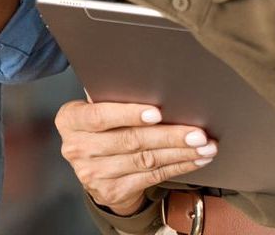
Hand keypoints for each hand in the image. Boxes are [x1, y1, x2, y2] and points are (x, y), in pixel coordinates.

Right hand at [55, 100, 216, 216]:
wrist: (92, 166)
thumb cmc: (99, 125)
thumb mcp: (93, 108)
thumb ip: (109, 97)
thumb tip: (146, 83)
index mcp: (70, 120)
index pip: (99, 116)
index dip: (128, 114)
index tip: (156, 112)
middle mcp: (77, 148)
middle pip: (129, 141)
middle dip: (168, 136)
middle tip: (196, 132)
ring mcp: (94, 173)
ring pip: (145, 160)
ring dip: (179, 153)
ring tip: (203, 145)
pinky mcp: (112, 191)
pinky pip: (151, 177)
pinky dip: (177, 167)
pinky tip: (193, 159)